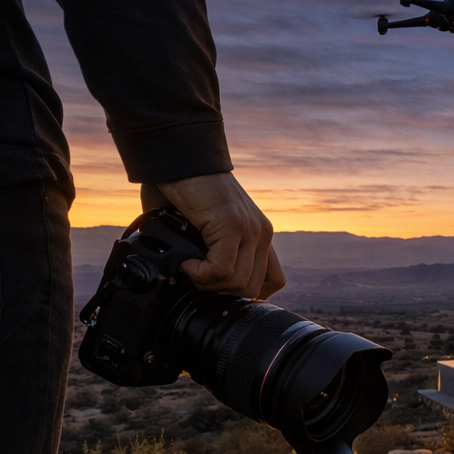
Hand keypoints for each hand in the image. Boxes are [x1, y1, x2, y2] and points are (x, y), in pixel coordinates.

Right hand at [140, 173, 285, 298]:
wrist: (180, 159)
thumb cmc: (185, 193)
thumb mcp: (207, 229)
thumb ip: (213, 253)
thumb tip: (202, 285)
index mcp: (260, 235)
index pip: (273, 282)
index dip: (246, 294)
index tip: (219, 288)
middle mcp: (262, 233)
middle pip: (253, 289)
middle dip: (221, 293)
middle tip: (197, 279)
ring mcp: (251, 230)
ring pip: (239, 283)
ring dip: (209, 285)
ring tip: (191, 269)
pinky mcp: (233, 226)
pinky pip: (223, 270)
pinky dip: (201, 274)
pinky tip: (188, 264)